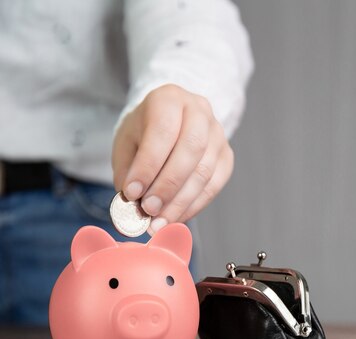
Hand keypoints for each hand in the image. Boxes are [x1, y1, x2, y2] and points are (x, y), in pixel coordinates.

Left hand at [112, 84, 233, 233]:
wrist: (170, 122)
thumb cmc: (145, 132)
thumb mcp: (127, 143)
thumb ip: (128, 171)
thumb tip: (132, 205)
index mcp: (168, 98)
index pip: (162, 131)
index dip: (148, 165)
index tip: (132, 193)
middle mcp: (199, 111)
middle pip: (191, 149)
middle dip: (168, 185)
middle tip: (149, 210)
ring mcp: (218, 133)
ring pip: (205, 170)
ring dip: (181, 201)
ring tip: (160, 221)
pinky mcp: (227, 156)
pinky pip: (215, 185)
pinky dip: (194, 205)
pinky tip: (176, 217)